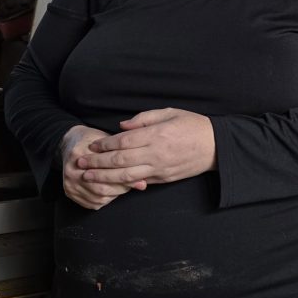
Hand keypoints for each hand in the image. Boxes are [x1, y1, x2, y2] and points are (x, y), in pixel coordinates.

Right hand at [60, 124, 145, 209]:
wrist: (70, 143)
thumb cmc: (92, 140)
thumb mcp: (107, 141)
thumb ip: (123, 157)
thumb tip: (142, 183)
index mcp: (79, 154)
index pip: (106, 170)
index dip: (125, 175)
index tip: (140, 178)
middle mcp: (71, 171)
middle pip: (102, 187)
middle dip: (121, 188)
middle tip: (135, 184)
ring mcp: (69, 183)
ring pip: (99, 197)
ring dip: (115, 194)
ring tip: (125, 187)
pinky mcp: (69, 193)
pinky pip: (93, 203)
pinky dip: (106, 200)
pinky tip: (113, 193)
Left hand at [82, 108, 215, 185]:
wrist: (216, 147)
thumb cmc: (193, 125)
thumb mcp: (170, 113)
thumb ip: (144, 118)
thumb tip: (122, 126)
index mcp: (157, 135)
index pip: (124, 141)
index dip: (105, 144)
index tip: (91, 145)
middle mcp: (156, 154)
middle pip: (120, 161)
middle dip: (97, 163)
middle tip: (80, 163)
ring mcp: (160, 169)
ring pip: (126, 176)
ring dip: (104, 177)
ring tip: (88, 177)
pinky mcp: (163, 179)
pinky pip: (139, 183)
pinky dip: (122, 185)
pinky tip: (109, 184)